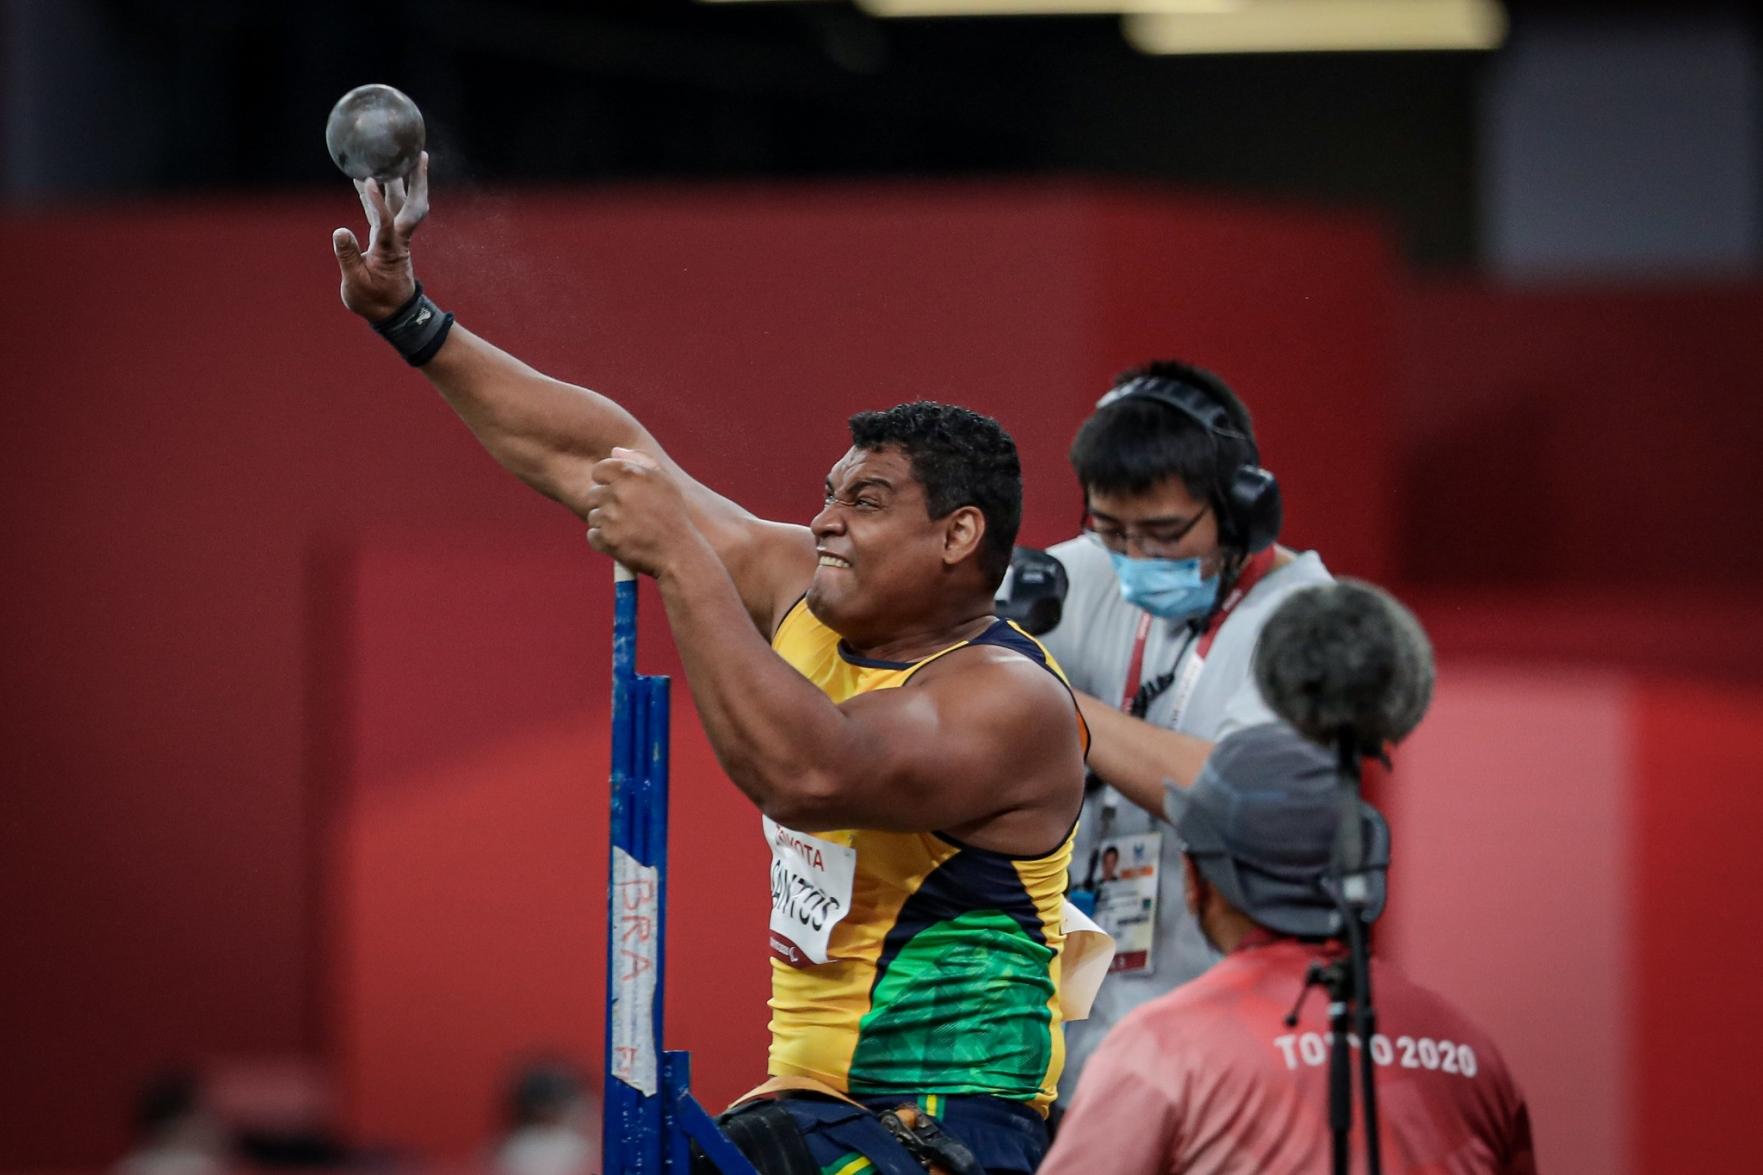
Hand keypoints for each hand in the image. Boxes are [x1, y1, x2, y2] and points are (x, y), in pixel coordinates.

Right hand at [331, 151, 430, 321]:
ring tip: (394, 154)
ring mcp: (394, 236)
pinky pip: (383, 209)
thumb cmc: (375, 301)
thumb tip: (339, 231)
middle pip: (411, 204)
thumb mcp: (356, 285)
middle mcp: (397, 238)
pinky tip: (363, 177)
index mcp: (390, 250)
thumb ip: (348, 258)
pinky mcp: (386, 237)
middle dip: (416, 180)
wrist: (393, 313)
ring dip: (399, 179)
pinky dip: (375, 193)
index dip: (375, 201)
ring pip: (400, 203)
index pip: (385, 221)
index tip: (367, 180)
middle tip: (419, 154)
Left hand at [585, 448, 711, 577]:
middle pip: (593, 494)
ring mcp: (611, 517)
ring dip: (606, 523)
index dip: (607, 481)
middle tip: (629, 515)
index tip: (620, 492)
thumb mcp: (665, 482)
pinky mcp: (607, 540)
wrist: (679, 553)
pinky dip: (604, 540)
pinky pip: (593, 536)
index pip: (598, 470)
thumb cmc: (673, 514)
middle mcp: (619, 492)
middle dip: (606, 504)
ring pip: (593, 515)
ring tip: (629, 529)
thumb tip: (614, 451)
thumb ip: (641, 460)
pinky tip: (623, 541)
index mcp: (631, 473)